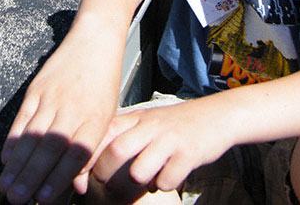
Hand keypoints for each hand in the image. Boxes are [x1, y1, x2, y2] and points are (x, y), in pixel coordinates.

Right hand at [0, 47, 118, 203]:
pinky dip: (12, 139)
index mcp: (96, 117)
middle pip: (50, 147)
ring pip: (33, 135)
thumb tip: (76, 187)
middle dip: (31, 177)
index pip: (77, 152)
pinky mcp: (38, 88)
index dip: (59, 176)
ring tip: (7, 186)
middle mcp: (73, 108)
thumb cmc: (104, 81)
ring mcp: (53, 97)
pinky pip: (23, 117)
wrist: (95, 39)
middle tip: (18, 199)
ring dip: (18, 164)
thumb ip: (93, 149)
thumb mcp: (108, 114)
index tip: (45, 197)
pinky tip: (6, 158)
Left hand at [89, 99, 233, 195]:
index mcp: (138, 118)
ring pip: (139, 171)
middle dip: (104, 173)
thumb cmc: (178, 124)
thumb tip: (96, 162)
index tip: (82, 174)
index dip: (88, 156)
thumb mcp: (149, 121)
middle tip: (104, 184)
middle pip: (116, 150)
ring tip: (147, 178)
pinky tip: (169, 176)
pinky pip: (167, 181)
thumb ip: (126, 135)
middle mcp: (151, 126)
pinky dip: (164, 184)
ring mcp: (170, 139)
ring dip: (139, 181)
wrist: (218, 115)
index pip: (105, 132)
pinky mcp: (189, 154)